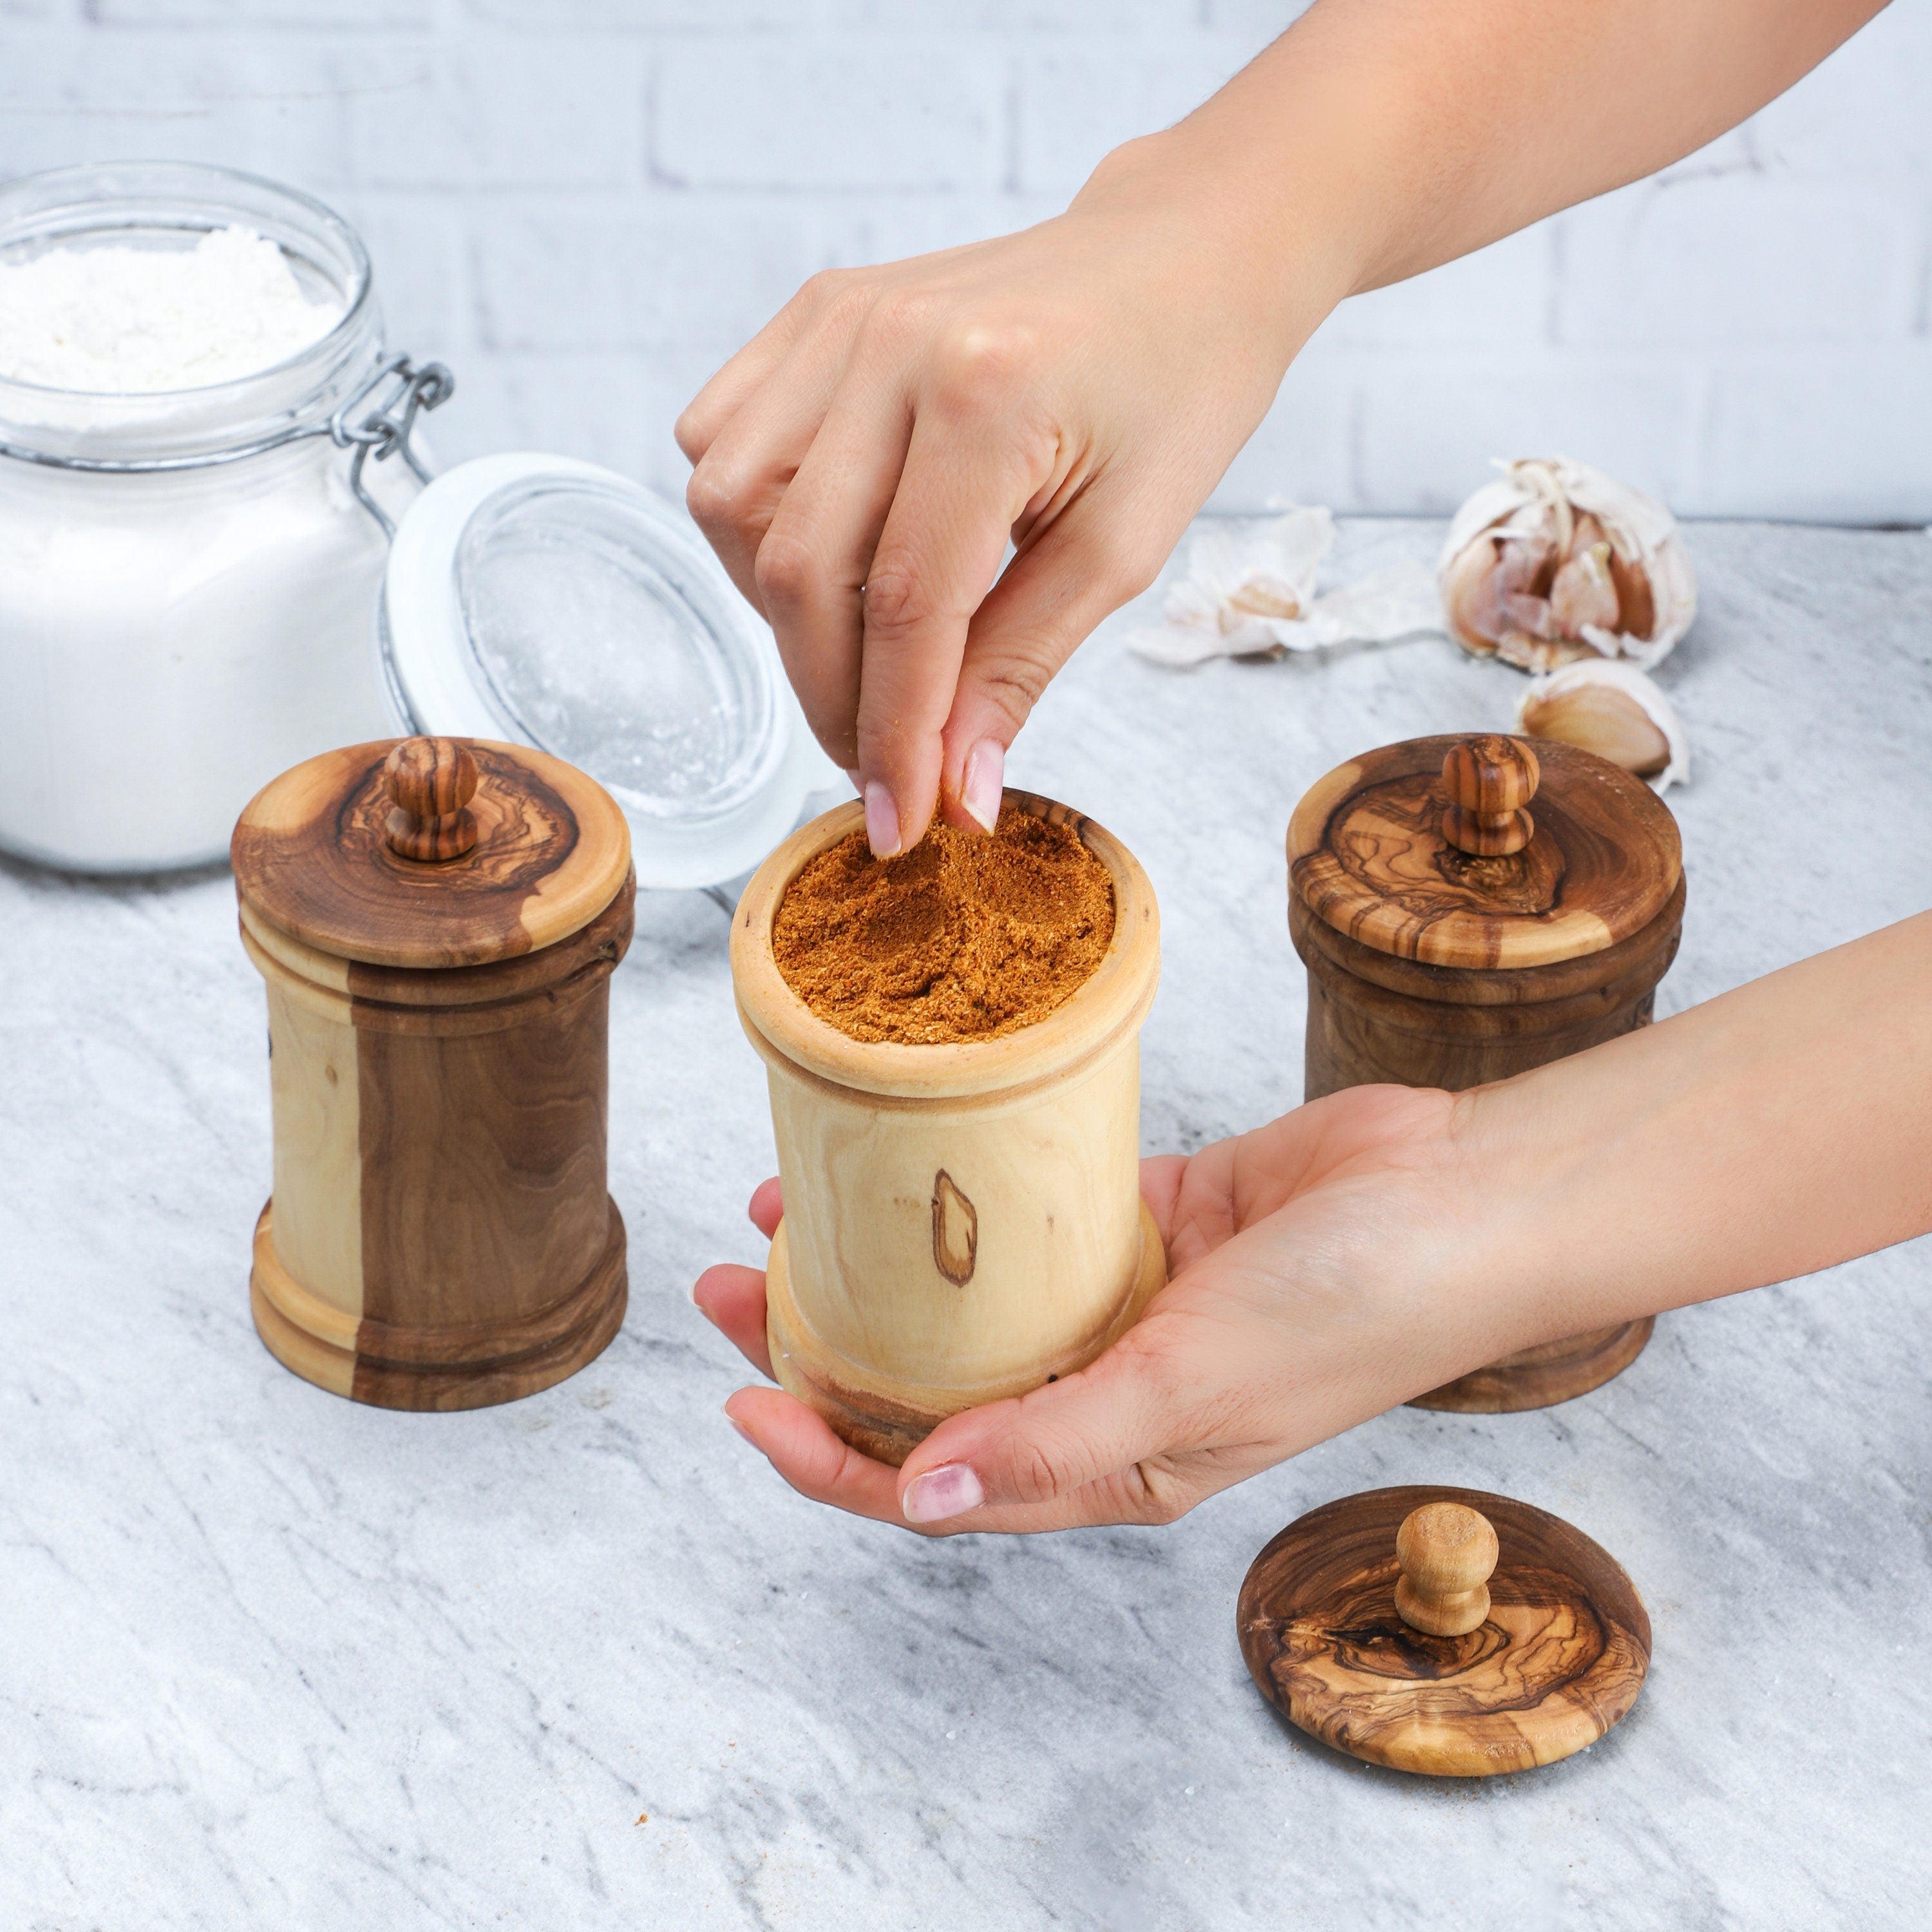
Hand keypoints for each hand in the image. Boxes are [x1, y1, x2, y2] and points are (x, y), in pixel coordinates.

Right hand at [675, 131, 1344, 856]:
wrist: (1185, 257)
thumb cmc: (1179, 392)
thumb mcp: (1125, 548)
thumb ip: (1020, 670)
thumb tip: (950, 795)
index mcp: (990, 398)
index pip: (904, 610)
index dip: (892, 735)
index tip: (903, 825)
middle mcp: (892, 344)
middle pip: (800, 571)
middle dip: (833, 698)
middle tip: (883, 763)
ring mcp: (841, 318)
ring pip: (733, 508)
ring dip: (783, 615)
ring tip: (863, 653)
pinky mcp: (816, 311)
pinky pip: (722, 439)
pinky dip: (752, 524)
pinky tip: (826, 559)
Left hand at [694, 1083, 1534, 1534]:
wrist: (1463, 1196)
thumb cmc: (1358, 1309)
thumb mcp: (1193, 1388)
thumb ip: (1056, 1440)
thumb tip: (917, 1500)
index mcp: (1112, 1463)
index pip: (937, 1483)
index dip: (830, 1456)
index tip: (743, 1399)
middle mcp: (1104, 1390)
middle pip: (929, 1387)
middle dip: (819, 1351)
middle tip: (725, 1292)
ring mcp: (1123, 1301)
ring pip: (965, 1299)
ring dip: (877, 1266)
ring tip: (782, 1213)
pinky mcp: (1143, 1217)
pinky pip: (1028, 1213)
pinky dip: (961, 1194)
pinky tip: (903, 1157)